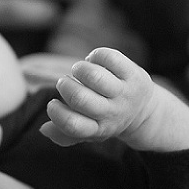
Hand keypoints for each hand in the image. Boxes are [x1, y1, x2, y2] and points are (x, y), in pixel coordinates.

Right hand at [40, 47, 157, 148]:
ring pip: (95, 77)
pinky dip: (95, 55)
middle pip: (81, 99)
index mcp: (98, 129)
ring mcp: (124, 93)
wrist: (144, 111)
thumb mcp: (87, 131)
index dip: (57, 113)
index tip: (53, 103)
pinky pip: (110, 58)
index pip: (73, 125)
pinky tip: (94, 61)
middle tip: (65, 83)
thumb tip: (43, 129)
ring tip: (79, 71)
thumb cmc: (105, 119)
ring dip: (79, 69)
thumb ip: (64, 133)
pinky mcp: (133, 74)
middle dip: (65, 86)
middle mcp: (112, 113)